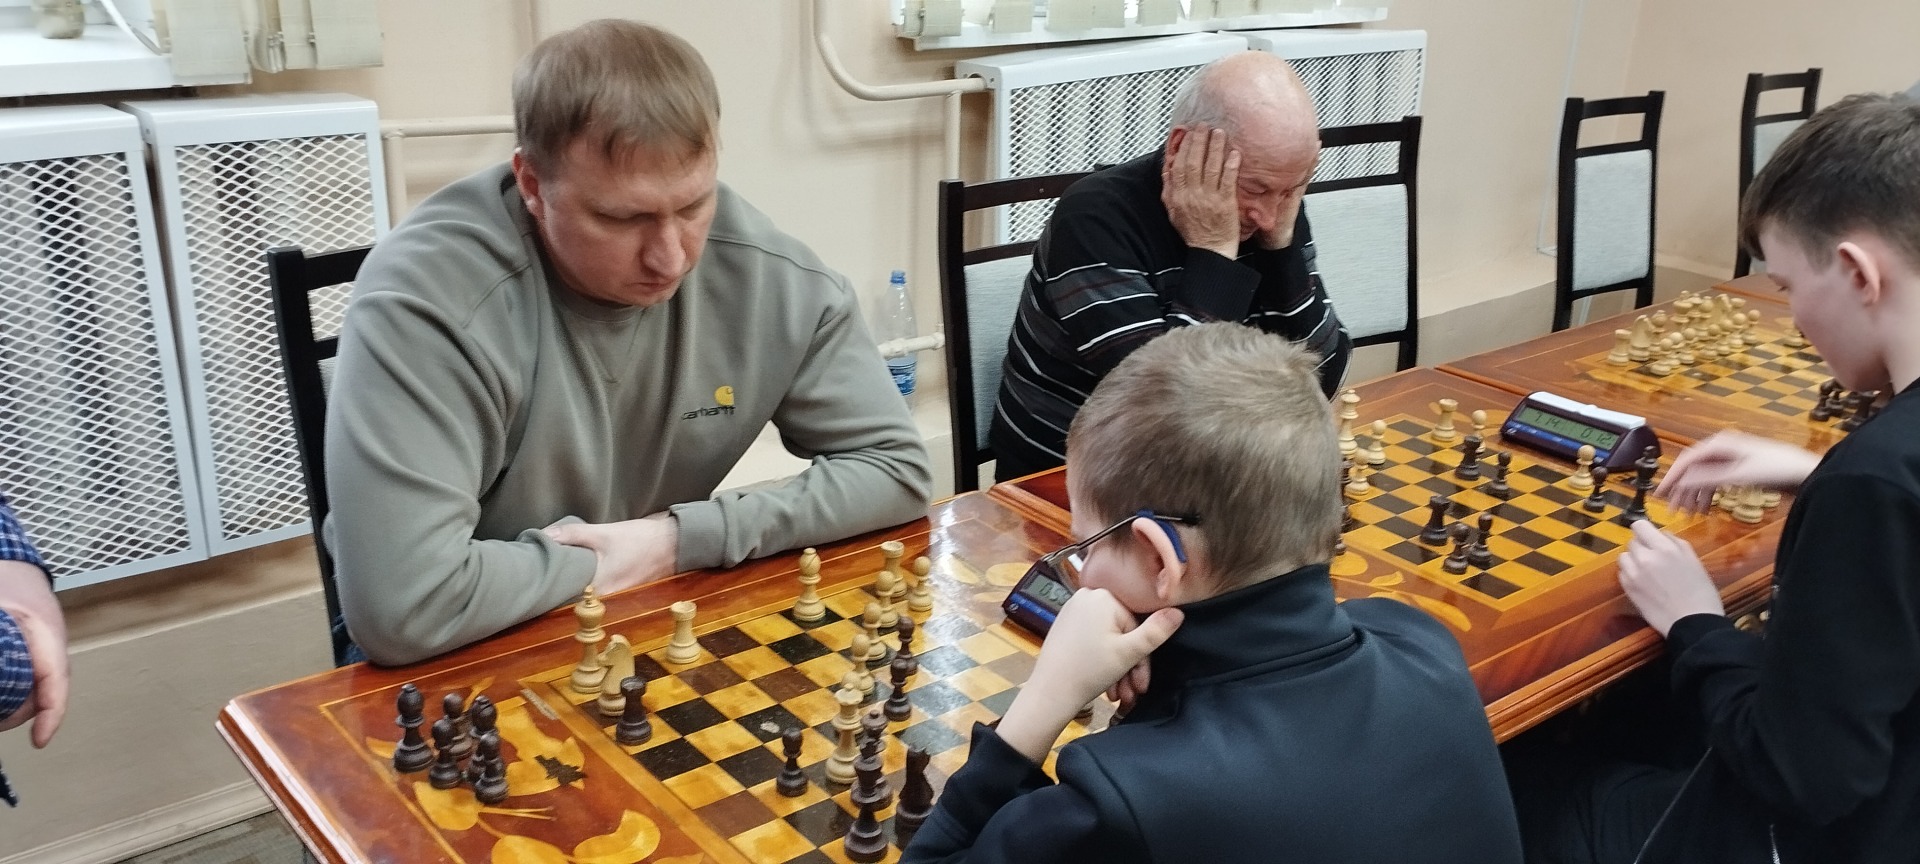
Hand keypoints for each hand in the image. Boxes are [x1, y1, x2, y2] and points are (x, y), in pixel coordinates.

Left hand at [0, 562, 66, 747]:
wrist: (2, 546)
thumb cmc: (1, 573)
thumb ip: (3, 639)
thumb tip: (3, 663)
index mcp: (44, 629)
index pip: (57, 678)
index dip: (52, 713)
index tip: (40, 740)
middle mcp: (49, 636)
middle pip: (49, 687)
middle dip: (26, 713)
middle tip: (2, 725)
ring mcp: (42, 637)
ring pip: (41, 680)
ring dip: (22, 702)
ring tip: (2, 715)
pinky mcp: (30, 637)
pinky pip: (31, 669)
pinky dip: (18, 687)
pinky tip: (4, 692)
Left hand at [546, 513, 678, 595]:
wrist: (674, 544)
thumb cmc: (640, 540)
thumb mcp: (604, 533)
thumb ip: (573, 535)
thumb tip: (543, 535)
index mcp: (598, 588)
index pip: (563, 595)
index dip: (547, 586)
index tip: (533, 574)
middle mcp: (605, 599)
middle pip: (572, 596)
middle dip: (556, 584)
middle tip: (538, 570)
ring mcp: (613, 597)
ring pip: (583, 594)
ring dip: (570, 583)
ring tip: (554, 570)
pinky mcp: (619, 590)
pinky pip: (595, 590)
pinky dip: (585, 582)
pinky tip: (578, 570)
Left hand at [995, 589, 1182, 761]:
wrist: (1049, 693)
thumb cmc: (1088, 671)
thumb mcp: (1129, 653)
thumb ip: (1156, 632)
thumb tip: (1179, 612)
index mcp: (1104, 596)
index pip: (1137, 626)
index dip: (1143, 658)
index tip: (1143, 683)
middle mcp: (1087, 596)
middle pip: (1123, 632)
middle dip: (1130, 667)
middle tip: (1132, 693)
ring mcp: (1074, 609)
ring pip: (1109, 639)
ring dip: (1118, 669)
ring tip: (1118, 695)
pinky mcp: (1066, 624)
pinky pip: (1094, 639)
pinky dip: (1103, 660)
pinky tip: (1106, 684)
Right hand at [1162, 125, 1242, 259]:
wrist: (1210, 251)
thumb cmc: (1194, 232)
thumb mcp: (1173, 211)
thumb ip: (1169, 189)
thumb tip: (1167, 168)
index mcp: (1178, 197)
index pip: (1178, 166)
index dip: (1183, 147)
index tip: (1188, 133)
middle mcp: (1192, 196)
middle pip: (1193, 162)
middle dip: (1199, 141)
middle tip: (1204, 126)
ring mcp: (1209, 199)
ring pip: (1210, 167)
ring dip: (1215, 147)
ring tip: (1219, 133)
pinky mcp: (1225, 204)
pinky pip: (1227, 180)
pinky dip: (1230, 165)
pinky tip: (1234, 153)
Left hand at [1618, 521, 1724, 636]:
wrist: (1693, 622)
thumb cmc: (1700, 591)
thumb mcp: (1693, 559)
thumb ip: (1674, 542)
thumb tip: (1660, 533)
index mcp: (1664, 548)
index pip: (1639, 526)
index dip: (1644, 531)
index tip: (1649, 537)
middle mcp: (1645, 558)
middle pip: (1632, 542)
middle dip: (1642, 548)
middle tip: (1655, 559)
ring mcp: (1634, 574)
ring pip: (1624, 557)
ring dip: (1633, 561)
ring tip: (1648, 571)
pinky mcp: (1628, 589)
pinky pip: (1622, 573)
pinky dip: (1630, 575)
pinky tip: (1644, 583)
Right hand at [1657, 431, 1819, 514]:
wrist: (1809, 473)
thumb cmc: (1777, 469)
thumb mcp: (1739, 476)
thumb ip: (1706, 478)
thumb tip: (1679, 482)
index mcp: (1719, 445)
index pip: (1686, 460)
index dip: (1671, 478)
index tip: (1659, 495)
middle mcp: (1723, 448)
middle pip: (1693, 469)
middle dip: (1682, 490)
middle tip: (1673, 510)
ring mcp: (1732, 458)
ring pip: (1703, 477)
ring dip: (1694, 495)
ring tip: (1690, 515)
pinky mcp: (1741, 470)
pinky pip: (1716, 481)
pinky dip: (1708, 495)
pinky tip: (1706, 509)